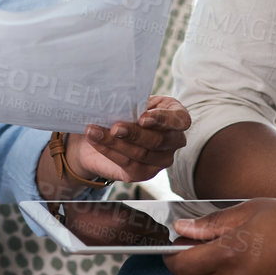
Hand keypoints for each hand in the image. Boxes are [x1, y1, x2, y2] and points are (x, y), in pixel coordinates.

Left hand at [67, 96, 189, 183]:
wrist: (105, 132)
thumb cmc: (125, 111)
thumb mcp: (132, 101)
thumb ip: (133, 102)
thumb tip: (120, 101)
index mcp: (176, 116)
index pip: (180, 120)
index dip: (164, 120)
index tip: (142, 118)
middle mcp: (174, 140)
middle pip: (158, 140)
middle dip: (134, 133)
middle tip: (115, 127)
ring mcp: (161, 159)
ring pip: (140, 153)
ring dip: (114, 142)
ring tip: (95, 131)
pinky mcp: (144, 173)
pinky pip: (127, 163)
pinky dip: (108, 150)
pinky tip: (95, 139)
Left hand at [165, 198, 275, 274]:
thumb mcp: (250, 210)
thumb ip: (212, 224)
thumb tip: (182, 229)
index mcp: (229, 254)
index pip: (182, 266)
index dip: (173, 258)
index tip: (174, 250)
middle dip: (199, 265)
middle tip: (215, 247)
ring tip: (248, 256)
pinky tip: (267, 271)